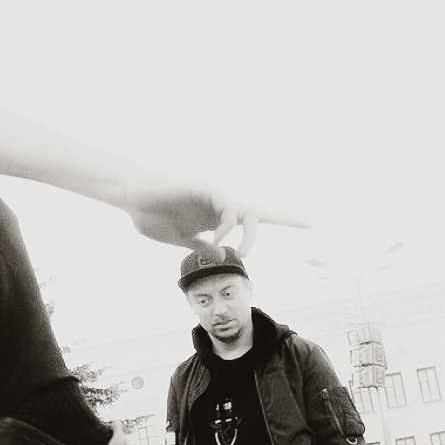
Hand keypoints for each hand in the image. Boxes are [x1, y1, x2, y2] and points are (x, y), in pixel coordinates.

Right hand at [121, 184, 303, 253]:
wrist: (132, 199)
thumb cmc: (152, 217)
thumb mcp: (181, 239)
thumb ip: (202, 247)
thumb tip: (224, 255)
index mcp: (216, 218)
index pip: (256, 217)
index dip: (285, 219)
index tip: (312, 222)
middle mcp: (220, 205)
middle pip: (258, 214)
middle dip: (274, 225)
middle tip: (248, 255)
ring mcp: (214, 196)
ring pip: (247, 211)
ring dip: (247, 236)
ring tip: (235, 252)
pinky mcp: (206, 189)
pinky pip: (229, 207)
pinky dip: (228, 227)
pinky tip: (215, 239)